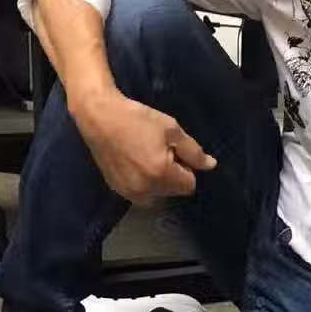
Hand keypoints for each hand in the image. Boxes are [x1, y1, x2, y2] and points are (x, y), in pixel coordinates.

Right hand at [73, 89, 215, 204]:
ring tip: (145, 157)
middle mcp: (145, 189)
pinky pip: (140, 194)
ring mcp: (129, 192)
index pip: (189, 185)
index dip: (186, 168)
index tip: (173, 151)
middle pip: (173, 191)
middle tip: (158, 151)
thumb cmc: (137, 118)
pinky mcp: (117, 190)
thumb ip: (193, 151)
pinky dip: (143, 183)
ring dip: (158, 181)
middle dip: (172, 175)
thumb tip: (211, 166)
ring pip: (157, 195)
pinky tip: (134, 163)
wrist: (99, 116)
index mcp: (161, 174)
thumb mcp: (171, 129)